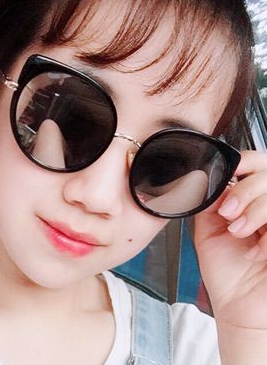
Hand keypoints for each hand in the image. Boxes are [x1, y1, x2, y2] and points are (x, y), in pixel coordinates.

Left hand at [193, 150, 266, 330]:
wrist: (238, 307)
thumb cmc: (227, 271)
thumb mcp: (208, 228)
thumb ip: (211, 200)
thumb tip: (210, 176)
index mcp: (252, 201)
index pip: (259, 165)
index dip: (246, 162)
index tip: (229, 174)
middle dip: (247, 189)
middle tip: (229, 212)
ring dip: (256, 210)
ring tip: (238, 231)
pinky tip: (256, 251)